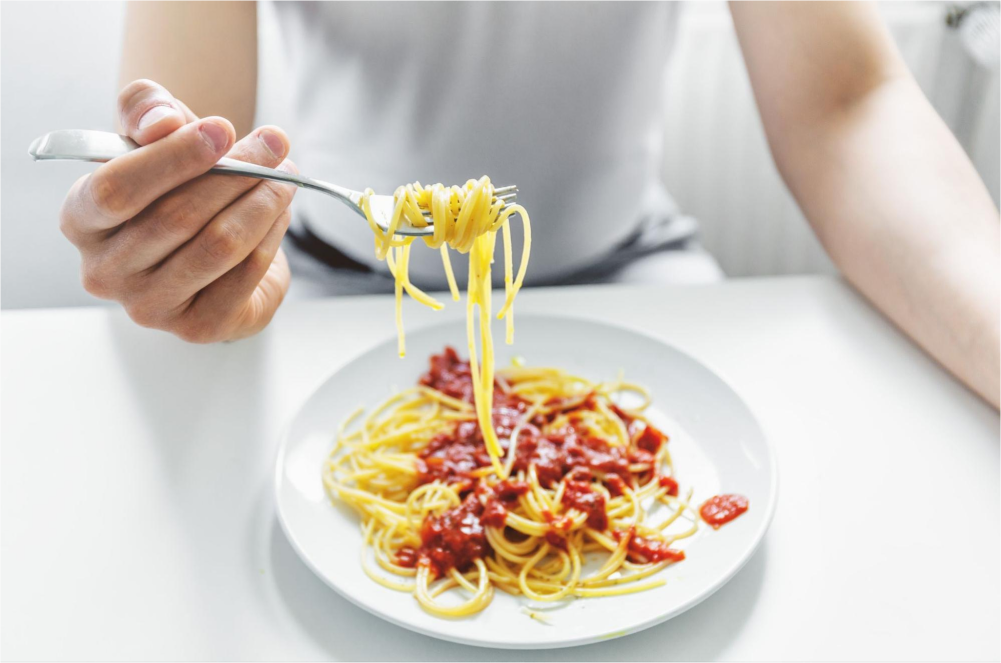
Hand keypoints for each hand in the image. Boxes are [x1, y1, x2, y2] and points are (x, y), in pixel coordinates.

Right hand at [59, 79, 297, 342]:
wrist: (207, 238)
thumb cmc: (174, 181)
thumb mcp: (153, 130)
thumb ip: (146, 108)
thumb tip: (161, 122)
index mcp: (81, 219)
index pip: (116, 189)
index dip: (173, 157)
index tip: (223, 128)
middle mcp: (105, 270)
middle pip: (177, 218)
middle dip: (236, 174)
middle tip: (275, 145)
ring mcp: (148, 306)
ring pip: (218, 246)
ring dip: (261, 203)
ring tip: (283, 175)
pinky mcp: (196, 327)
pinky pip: (244, 275)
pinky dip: (270, 236)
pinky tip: (279, 211)